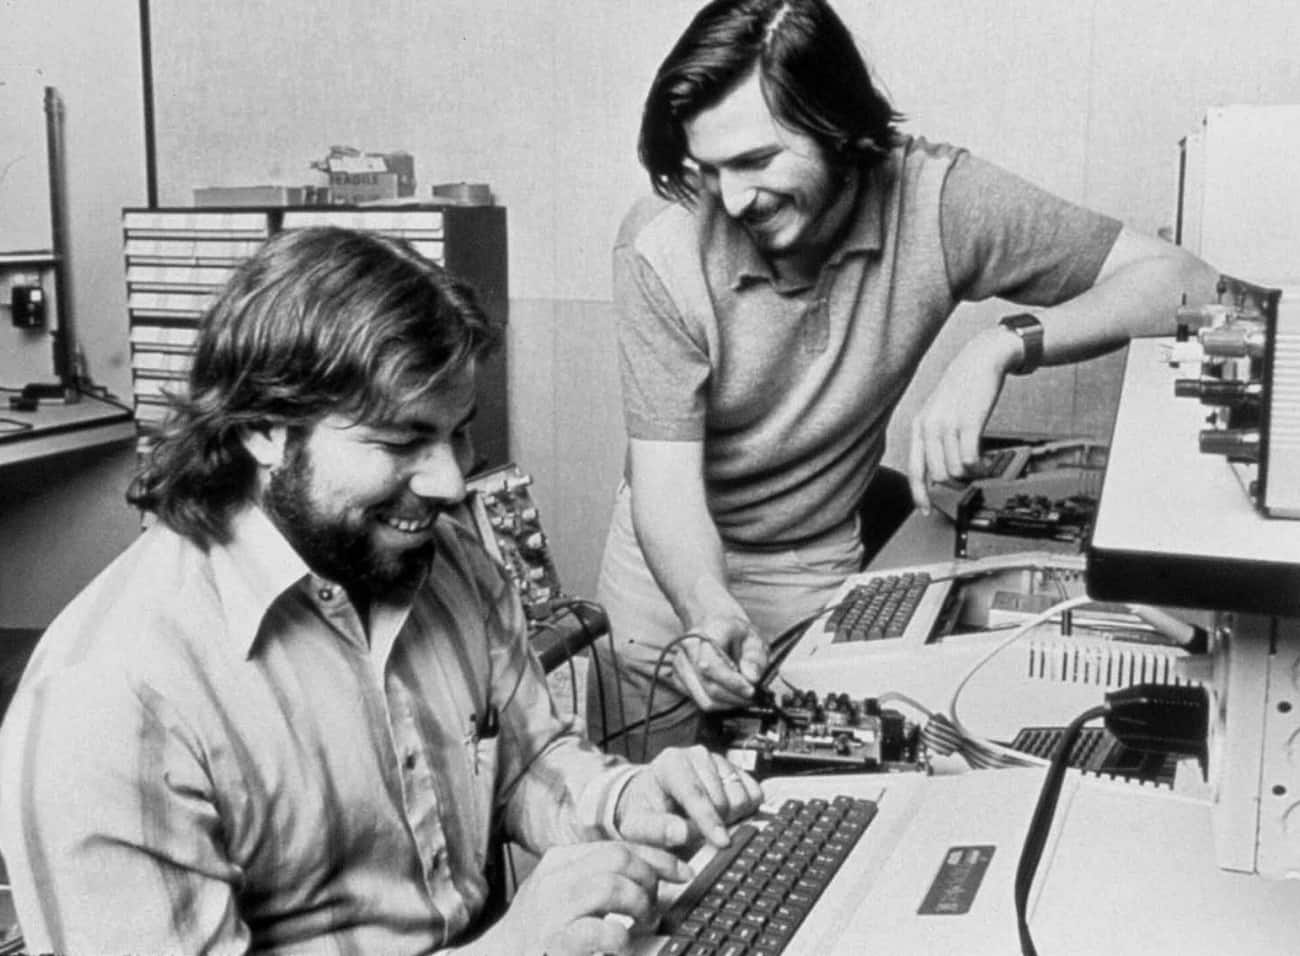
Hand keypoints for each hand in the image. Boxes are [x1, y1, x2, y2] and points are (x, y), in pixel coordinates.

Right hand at [482, 841, 690, 955]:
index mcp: (561, 861)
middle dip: (648, 879)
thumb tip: (653, 875)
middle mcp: (555, 878)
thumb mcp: (566, 894)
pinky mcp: (553, 942)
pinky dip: (619, 937)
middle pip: (617, 857)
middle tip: (653, 907)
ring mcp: (552, 909)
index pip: (618, 845)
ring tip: (642, 925)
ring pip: (610, 885)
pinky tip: (622, 945)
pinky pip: (596, 930)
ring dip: (638, 905)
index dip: (657, 856)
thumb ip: (599, 879)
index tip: (682, 872)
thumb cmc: (540, 932)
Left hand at [615, 745, 763, 850]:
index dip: (708, 819)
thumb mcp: (637, 824)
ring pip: (742, 797)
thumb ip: (656, 830)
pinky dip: (745, 811)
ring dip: (731, 818)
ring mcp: (720, 760)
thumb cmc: (645, 810)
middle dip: (715, 823)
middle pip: (722, 798)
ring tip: (710, 822)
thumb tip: (682, 833)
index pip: (694, 792)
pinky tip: (726, 815)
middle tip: (701, 834)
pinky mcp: (737, 770)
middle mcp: (698, 755)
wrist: (654, 797)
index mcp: (671, 763)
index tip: (721, 841)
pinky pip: (755, 795)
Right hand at [667, 617, 767, 711]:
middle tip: (754, 698)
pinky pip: (699, 701)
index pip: (711, 664)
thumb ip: (754, 658)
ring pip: (703, 699)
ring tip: (744, 698)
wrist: (718, 629)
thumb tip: (752, 678)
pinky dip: (719, 704)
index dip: (731, 682)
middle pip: (707, 685)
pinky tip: (730, 695)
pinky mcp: (678, 679)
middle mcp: (686, 647)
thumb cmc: (737, 635)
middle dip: (734, 697)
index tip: (751, 690)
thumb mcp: (754, 640)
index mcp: (705, 632)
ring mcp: (679, 664)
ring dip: (728, 704)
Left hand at [907, 327, 1019, 512]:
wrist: (981, 360)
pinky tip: (983, 463)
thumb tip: (937, 472)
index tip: (926, 510)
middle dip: (954, 485)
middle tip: (966, 481)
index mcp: (919, 426)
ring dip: (969, 476)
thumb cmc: (962, 388)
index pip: (914, 469)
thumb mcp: (938, 412)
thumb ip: (933, 439)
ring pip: (955, 471)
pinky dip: (978, 467)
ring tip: (977, 468)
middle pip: (937, 475)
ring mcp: (948, 425)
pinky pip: (970, 460)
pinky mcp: (969, 423)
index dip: (919, 494)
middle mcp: (929, 427)